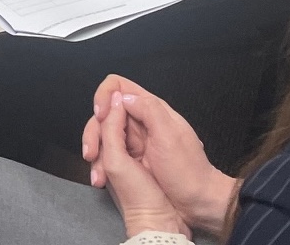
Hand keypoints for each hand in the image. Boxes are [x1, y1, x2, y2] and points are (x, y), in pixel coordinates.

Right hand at [98, 94, 188, 237]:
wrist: (198, 203)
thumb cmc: (188, 171)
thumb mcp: (170, 136)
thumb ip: (149, 110)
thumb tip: (122, 98)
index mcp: (151, 109)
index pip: (118, 87)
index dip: (105, 96)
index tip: (102, 117)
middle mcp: (140, 121)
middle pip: (105, 111)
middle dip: (94, 128)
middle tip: (92, 151)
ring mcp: (134, 140)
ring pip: (104, 132)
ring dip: (94, 146)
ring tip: (94, 168)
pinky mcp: (130, 157)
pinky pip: (108, 150)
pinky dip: (99, 161)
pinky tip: (100, 175)